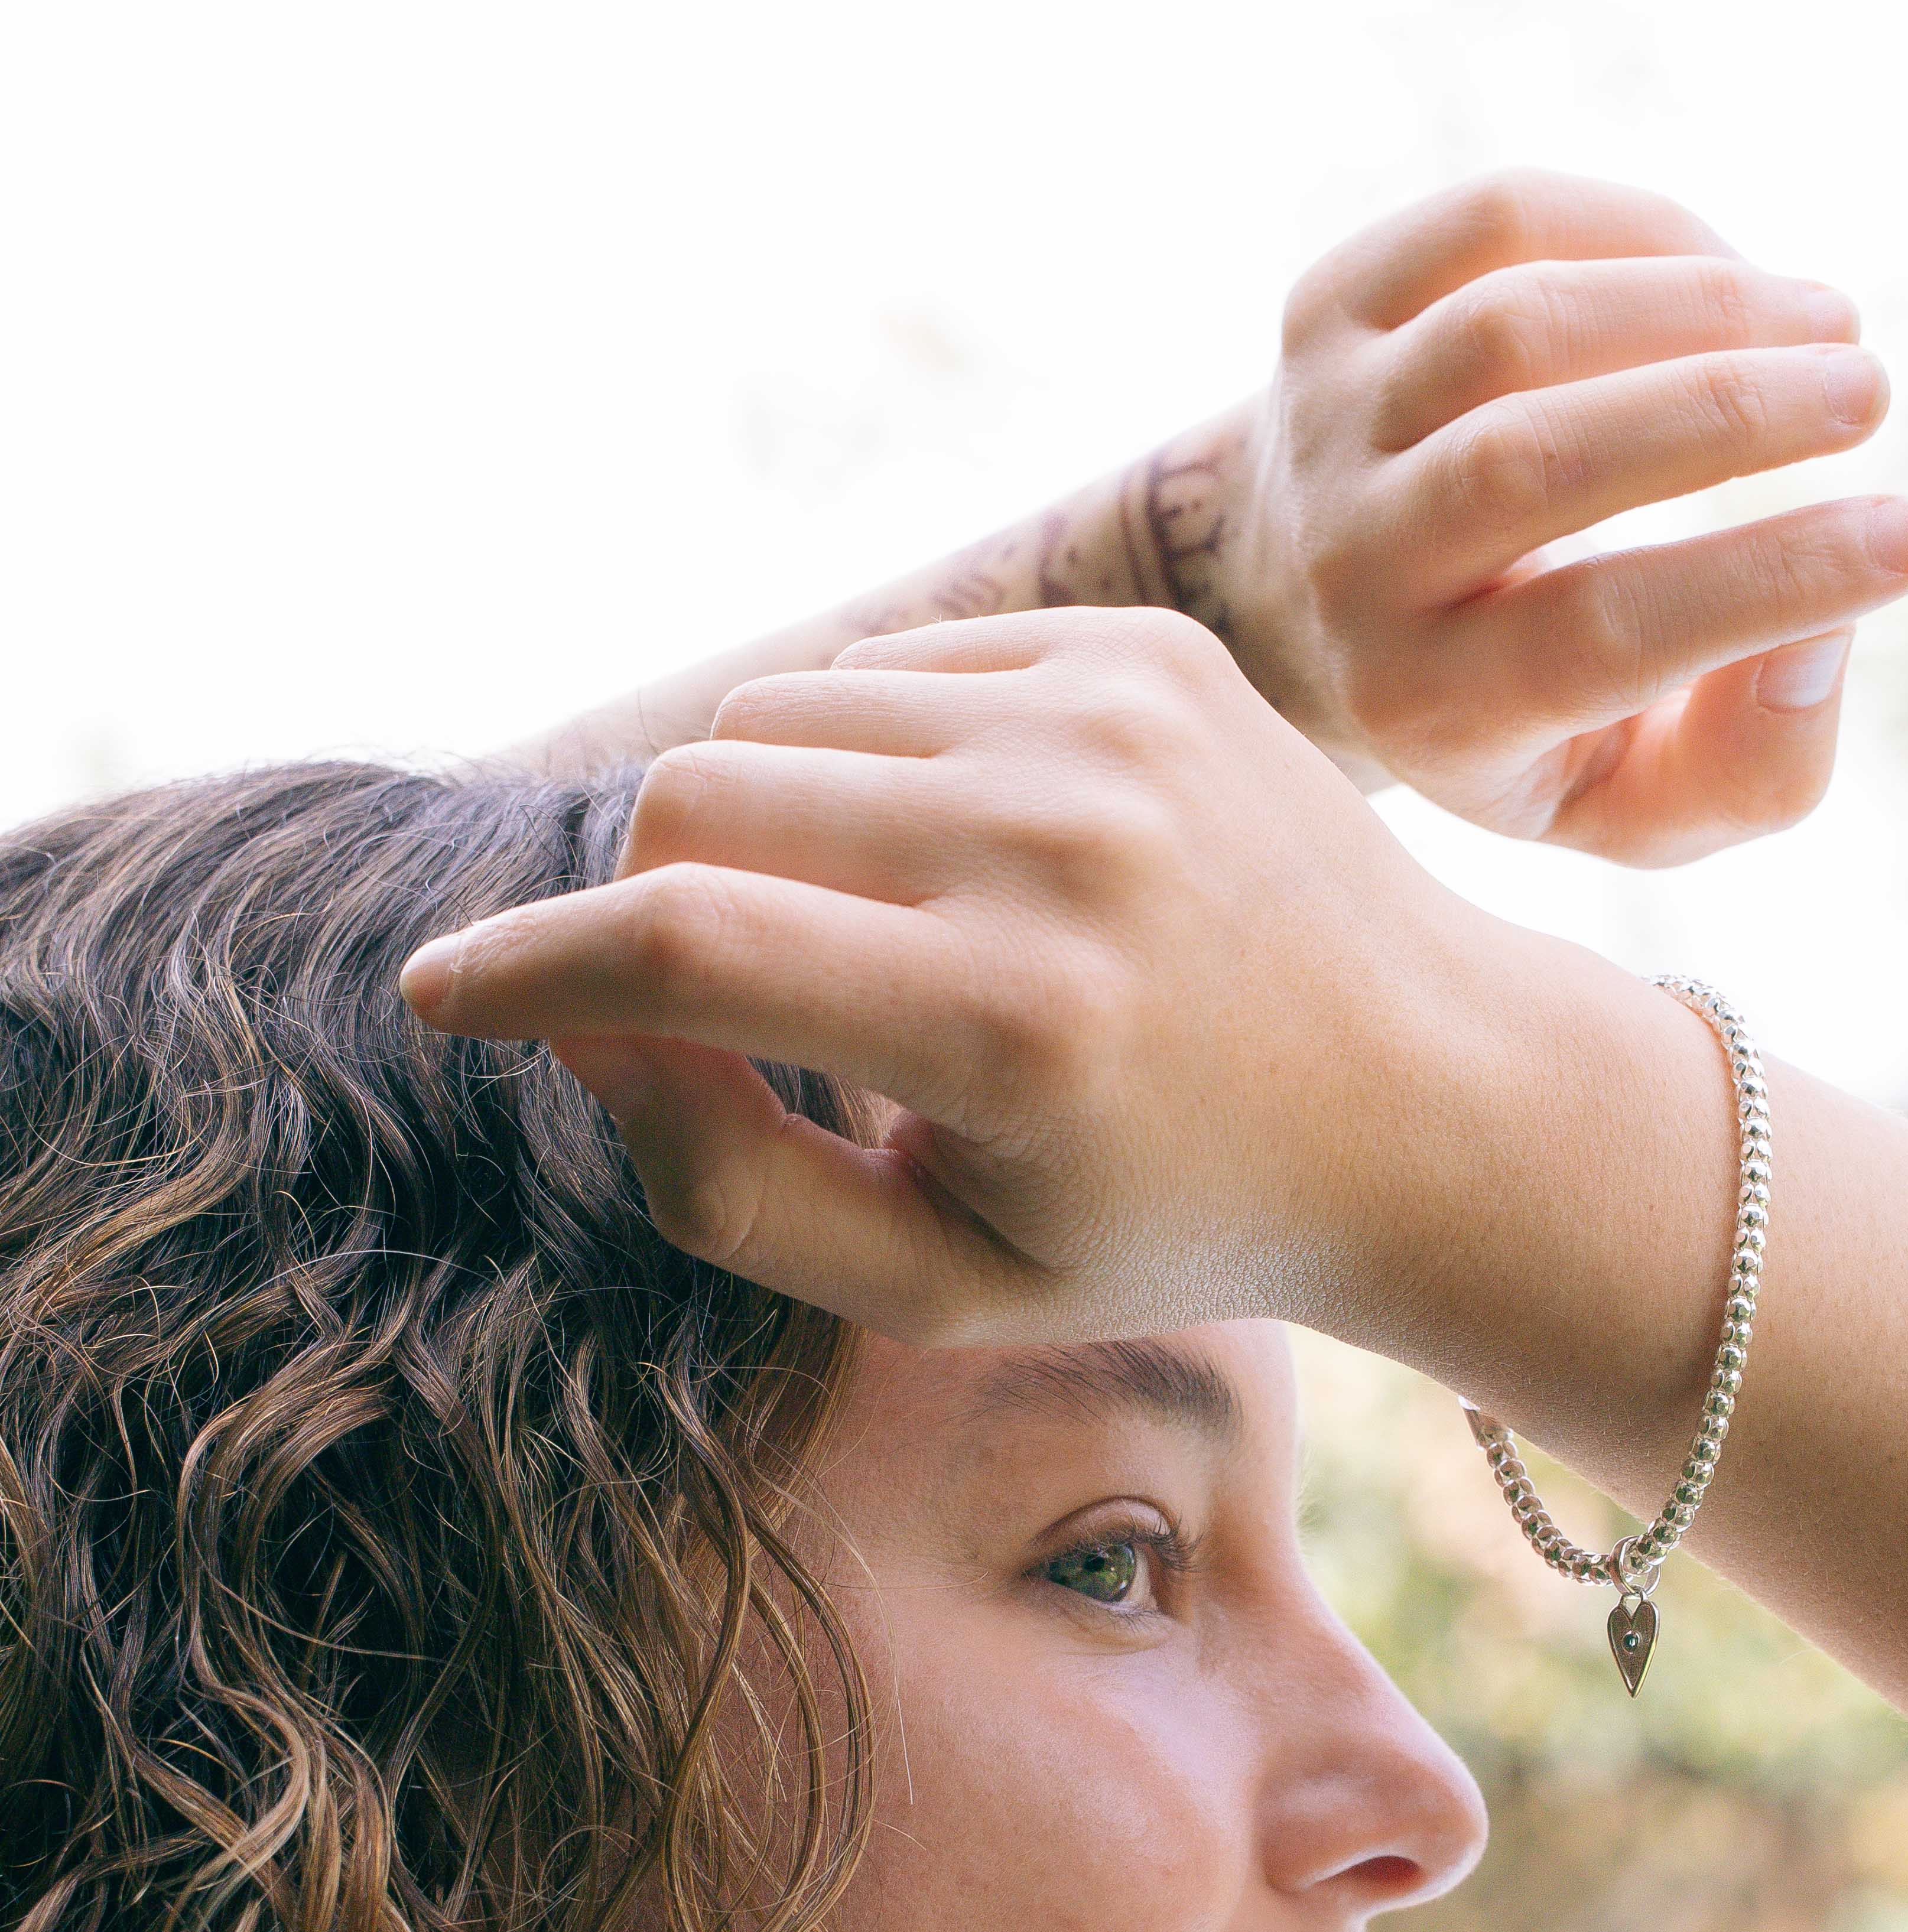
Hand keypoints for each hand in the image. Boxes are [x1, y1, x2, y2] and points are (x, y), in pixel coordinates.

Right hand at [407, 611, 1594, 1355]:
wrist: (1433, 1100)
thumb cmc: (1168, 1219)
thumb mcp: (942, 1283)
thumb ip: (727, 1180)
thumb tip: (578, 1020)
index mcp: (1014, 1027)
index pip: (681, 941)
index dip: (527, 968)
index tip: (449, 999)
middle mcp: (1061, 844)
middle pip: (698, 795)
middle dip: (654, 899)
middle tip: (732, 1003)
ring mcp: (1112, 721)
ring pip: (784, 715)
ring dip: (767, 826)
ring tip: (875, 941)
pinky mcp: (1147, 648)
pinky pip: (897, 664)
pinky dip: (875, 762)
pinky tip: (963, 860)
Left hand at [1208, 169, 1907, 861]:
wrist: (1297, 607)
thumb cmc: (1519, 713)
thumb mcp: (1621, 801)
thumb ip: (1744, 770)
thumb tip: (1827, 637)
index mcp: (1430, 708)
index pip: (1599, 639)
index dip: (1765, 585)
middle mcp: (1350, 568)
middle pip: (1535, 466)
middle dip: (1727, 417)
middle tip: (1871, 394)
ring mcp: (1323, 425)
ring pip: (1509, 328)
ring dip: (1696, 305)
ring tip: (1828, 323)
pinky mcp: (1324, 308)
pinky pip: (1488, 225)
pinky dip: (1630, 230)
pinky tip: (1726, 273)